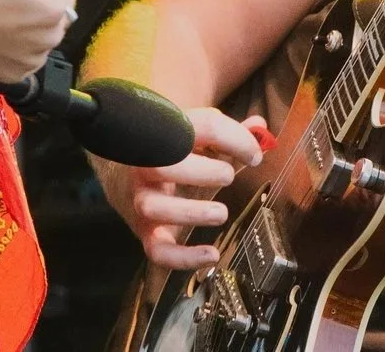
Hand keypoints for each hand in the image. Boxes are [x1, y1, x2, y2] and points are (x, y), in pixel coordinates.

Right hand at [98, 108, 266, 269]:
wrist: (125, 174)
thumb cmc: (172, 154)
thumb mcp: (198, 137)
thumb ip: (229, 133)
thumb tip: (259, 127)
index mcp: (165, 135)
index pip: (199, 127)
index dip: (233, 138)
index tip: (253, 155)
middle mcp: (147, 166)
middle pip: (162, 165)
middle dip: (201, 172)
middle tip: (228, 176)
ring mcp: (143, 199)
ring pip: (153, 207)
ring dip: (191, 212)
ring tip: (220, 213)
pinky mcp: (145, 232)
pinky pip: (157, 249)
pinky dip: (183, 257)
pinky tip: (211, 255)